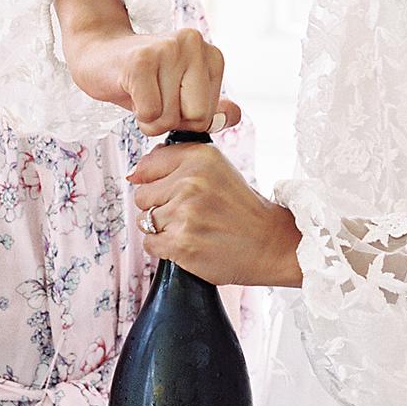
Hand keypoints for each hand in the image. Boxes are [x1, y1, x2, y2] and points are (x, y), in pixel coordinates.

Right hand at [56, 0, 241, 137]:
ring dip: (150, 118)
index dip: (185, 119)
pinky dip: (137, 113)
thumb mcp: (181, 95)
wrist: (97, 53)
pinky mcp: (141, 60)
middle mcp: (195, 44)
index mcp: (212, 55)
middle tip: (153, 98)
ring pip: (169, 118)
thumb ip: (211, 109)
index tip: (169, 97)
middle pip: (196, 118)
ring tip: (140, 92)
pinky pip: (149, 113)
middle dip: (171, 121)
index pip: (210, 116)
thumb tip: (233, 116)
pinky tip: (129, 89)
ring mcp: (168, 49)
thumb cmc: (142, 79)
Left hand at [129, 141, 299, 287]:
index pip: (148, 165)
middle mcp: (191, 181)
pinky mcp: (181, 243)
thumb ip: (178, 160)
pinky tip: (189, 243)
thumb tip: (137, 171)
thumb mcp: (217, 169)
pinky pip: (150, 244)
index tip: (174, 191)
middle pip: (141, 195)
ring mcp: (185, 213)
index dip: (158, 182)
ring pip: (145, 221)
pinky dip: (165, 248)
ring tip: (192, 228)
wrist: (269, 244)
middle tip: (188, 213)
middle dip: (159, 206)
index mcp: (200, 157)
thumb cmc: (242, 209)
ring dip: (163, 229)